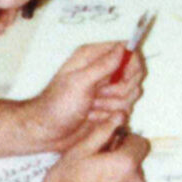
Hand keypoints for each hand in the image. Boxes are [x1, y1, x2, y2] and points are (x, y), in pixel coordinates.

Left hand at [25, 41, 146, 151]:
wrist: (47, 132)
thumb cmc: (56, 106)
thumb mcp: (79, 83)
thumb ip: (103, 65)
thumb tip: (123, 48)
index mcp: (93, 57)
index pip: (127, 51)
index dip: (131, 64)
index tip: (124, 79)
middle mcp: (103, 71)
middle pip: (134, 73)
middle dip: (122, 89)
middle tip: (100, 96)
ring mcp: (107, 90)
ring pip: (132, 93)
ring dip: (113, 104)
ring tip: (92, 108)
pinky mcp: (110, 107)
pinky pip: (126, 109)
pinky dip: (112, 116)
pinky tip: (94, 117)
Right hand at [27, 115, 149, 181]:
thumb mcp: (78, 152)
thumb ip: (103, 132)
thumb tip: (120, 115)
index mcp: (126, 163)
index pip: (141, 142)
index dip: (125, 140)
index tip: (108, 146)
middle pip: (136, 163)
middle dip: (121, 160)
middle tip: (95, 166)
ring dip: (120, 180)